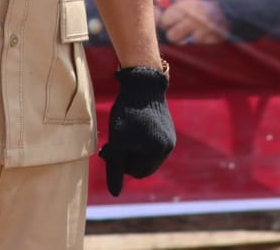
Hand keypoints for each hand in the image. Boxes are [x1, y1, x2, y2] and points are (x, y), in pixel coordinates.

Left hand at [98, 66, 174, 195]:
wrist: (142, 84)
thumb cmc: (127, 114)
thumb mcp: (118, 143)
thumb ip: (116, 168)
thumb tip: (115, 194)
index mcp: (158, 152)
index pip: (135, 172)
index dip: (120, 163)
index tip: (110, 148)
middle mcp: (167, 147)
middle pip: (143, 166)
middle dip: (127, 158)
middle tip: (113, 144)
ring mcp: (169, 138)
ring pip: (146, 156)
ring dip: (133, 150)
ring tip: (123, 136)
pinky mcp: (168, 129)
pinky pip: (152, 145)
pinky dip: (141, 141)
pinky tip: (133, 128)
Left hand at [156, 0, 228, 45]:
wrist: (224, 14)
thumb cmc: (197, 9)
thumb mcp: (183, 2)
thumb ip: (166, 7)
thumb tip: (153, 12)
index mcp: (186, 6)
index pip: (164, 21)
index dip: (166, 23)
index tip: (171, 22)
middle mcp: (195, 18)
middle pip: (172, 35)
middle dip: (174, 34)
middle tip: (181, 30)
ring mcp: (204, 32)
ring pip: (182, 45)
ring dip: (184, 42)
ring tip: (190, 36)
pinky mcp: (211, 42)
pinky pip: (194, 50)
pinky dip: (195, 47)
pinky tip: (199, 40)